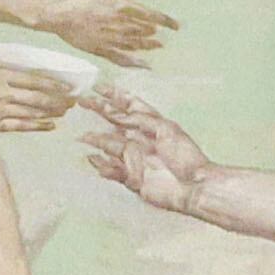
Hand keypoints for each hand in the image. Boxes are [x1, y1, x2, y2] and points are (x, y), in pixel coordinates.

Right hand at [0, 55, 69, 137]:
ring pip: (31, 114)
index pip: (34, 80)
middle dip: (58, 101)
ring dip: (51, 113)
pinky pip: (18, 127)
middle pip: (38, 99)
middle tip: (73, 102)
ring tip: (65, 113)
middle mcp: (2, 93)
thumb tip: (9, 63)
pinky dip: (36, 126)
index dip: (54, 85)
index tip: (68, 86)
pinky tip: (49, 125)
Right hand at [31, 0, 170, 64]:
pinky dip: (133, 62)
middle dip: (155, 33)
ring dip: (147, 46)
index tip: (176, 25)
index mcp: (119, 4)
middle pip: (143, 31)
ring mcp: (107, 38)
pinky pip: (119, 58)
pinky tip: (142, 65)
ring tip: (157, 47)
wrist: (52, 7)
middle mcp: (117, 23)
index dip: (165, 20)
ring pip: (134, 45)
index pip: (149, 14)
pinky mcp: (97, 48)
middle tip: (165, 37)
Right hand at [80, 90, 208, 212]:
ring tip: (83, 136)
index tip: (98, 87)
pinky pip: (113, 171)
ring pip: (110, 146)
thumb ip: (141, 120)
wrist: (192, 186)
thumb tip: (118, 115)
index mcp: (152, 124)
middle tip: (82, 102)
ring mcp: (135, 158)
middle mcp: (141, 139)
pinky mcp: (132, 178)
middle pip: (115, 122)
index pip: (130, 105)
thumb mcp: (166, 129)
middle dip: (99, 111)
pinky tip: (92, 159)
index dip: (115, 95)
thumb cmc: (185, 157)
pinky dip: (102, 166)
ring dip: (97, 140)